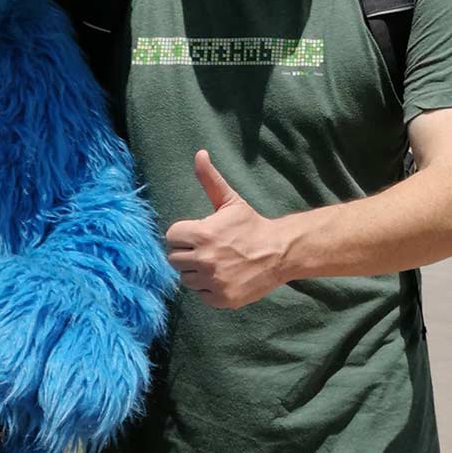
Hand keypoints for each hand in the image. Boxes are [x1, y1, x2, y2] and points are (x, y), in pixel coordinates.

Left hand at [164, 151, 291, 309]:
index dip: (184, 236)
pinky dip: (209, 289)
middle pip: (174, 259)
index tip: (199, 235)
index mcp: (202, 234)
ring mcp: (213, 281)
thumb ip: (210, 179)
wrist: (279, 252)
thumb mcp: (230, 201)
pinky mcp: (222, 298)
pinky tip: (223, 278)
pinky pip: (201, 295)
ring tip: (215, 263)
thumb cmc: (251, 225)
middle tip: (207, 250)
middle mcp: (205, 259)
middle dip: (188, 254)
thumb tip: (199, 153)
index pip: (171, 237)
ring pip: (186, 279)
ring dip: (197, 272)